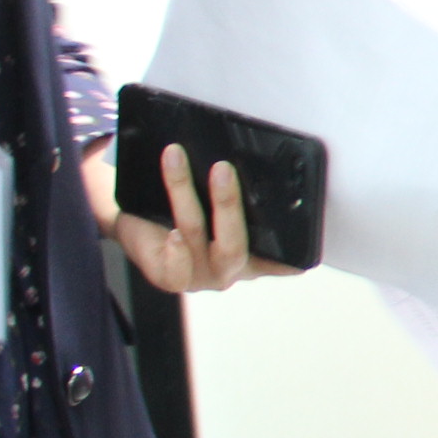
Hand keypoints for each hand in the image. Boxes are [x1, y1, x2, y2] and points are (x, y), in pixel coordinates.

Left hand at [87, 144, 288, 294]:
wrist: (134, 228)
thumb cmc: (180, 214)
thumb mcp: (214, 206)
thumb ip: (236, 199)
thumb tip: (245, 162)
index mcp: (252, 257)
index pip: (283, 261)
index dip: (296, 256)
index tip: (302, 241)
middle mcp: (230, 270)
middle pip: (236, 245)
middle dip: (228, 203)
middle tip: (222, 168)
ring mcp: (201, 277)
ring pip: (196, 234)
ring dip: (184, 192)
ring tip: (177, 159)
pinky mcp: (171, 279)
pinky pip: (177, 267)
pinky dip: (176, 248)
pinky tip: (173, 233)